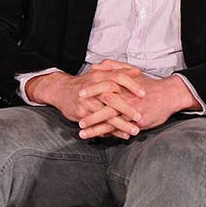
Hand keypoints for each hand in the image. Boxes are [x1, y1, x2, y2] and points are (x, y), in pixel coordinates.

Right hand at [25, 59, 145, 138]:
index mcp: (99, 76)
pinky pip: (98, 124)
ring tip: (134, 130)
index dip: (131, 85)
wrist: (61, 90)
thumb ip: (118, 71)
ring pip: (105, 115)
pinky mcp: (82, 114)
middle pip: (111, 98)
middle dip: (126, 109)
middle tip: (140, 116)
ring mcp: (86, 102)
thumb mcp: (100, 73)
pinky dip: (111, 131)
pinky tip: (122, 135)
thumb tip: (137, 71)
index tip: (144, 93)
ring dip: (121, 124)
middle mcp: (92, 88)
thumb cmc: (85, 83)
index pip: (117, 78)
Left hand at [77, 71, 199, 137]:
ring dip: (96, 129)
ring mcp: (132, 113)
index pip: (104, 87)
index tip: (78, 95)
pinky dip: (110, 134)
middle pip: (106, 108)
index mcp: (124, 86)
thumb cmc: (148, 84)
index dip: (91, 91)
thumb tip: (94, 66)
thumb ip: (112, 67)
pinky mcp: (139, 123)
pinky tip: (99, 138)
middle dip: (91, 116)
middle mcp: (127, 99)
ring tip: (82, 133)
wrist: (169, 95)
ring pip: (111, 122)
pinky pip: (122, 130)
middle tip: (79, 121)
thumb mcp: (130, 72)